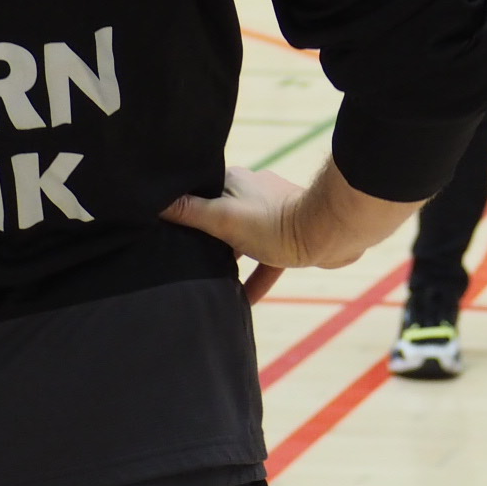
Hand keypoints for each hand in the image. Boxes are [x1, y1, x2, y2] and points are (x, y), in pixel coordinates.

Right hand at [162, 157, 422, 279]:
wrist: (332, 233)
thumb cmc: (275, 223)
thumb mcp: (224, 219)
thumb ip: (190, 211)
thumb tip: (154, 201)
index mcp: (234, 181)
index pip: (197, 192)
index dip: (179, 209)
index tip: (159, 229)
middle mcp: (252, 193)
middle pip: (218, 218)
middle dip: (203, 240)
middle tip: (181, 265)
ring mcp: (272, 214)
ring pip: (241, 242)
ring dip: (229, 262)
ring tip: (209, 285)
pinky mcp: (289, 236)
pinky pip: (265, 260)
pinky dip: (255, 280)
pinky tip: (244, 303)